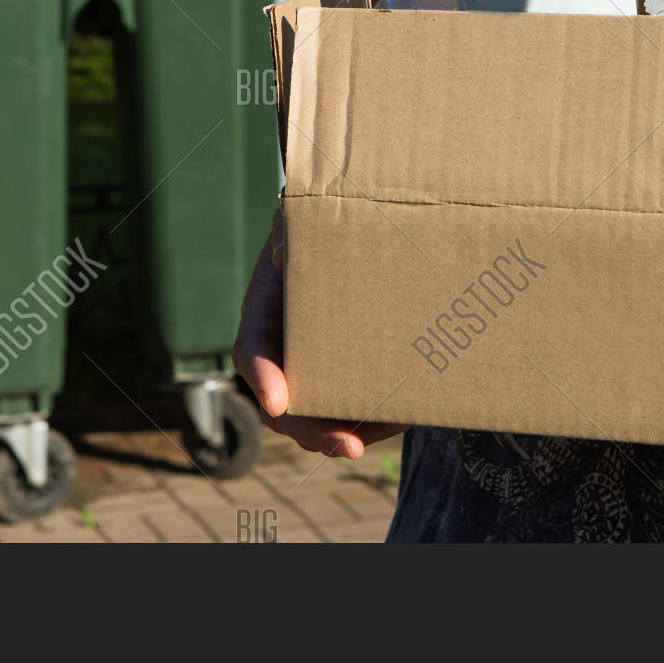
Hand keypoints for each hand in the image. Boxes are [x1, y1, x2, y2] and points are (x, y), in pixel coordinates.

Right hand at [232, 210, 407, 458]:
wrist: (357, 235)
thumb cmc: (321, 225)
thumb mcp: (300, 219)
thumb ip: (290, 231)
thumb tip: (285, 252)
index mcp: (264, 311)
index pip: (252, 351)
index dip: (263, 378)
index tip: (278, 402)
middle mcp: (282, 350)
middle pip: (284, 405)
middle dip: (314, 431)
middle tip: (350, 445)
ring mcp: (312, 368)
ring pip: (319, 418)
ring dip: (353, 434)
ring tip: (394, 429)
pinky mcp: (345, 377)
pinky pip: (353, 411)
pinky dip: (379, 421)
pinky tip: (411, 414)